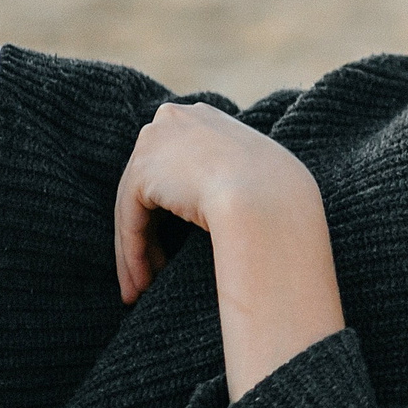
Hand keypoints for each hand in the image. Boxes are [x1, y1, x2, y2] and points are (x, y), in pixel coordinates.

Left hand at [114, 103, 318, 301]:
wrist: (269, 197)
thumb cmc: (277, 194)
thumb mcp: (255, 174)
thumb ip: (231, 178)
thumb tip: (221, 208)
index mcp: (201, 117)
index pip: (175, 166)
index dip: (173, 208)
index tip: (177, 241)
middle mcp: (171, 121)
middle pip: (150, 187)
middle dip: (151, 233)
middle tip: (154, 272)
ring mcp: (153, 143)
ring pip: (136, 208)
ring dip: (138, 253)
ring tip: (142, 290)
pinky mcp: (141, 173)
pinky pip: (131, 222)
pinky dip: (134, 256)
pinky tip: (141, 284)